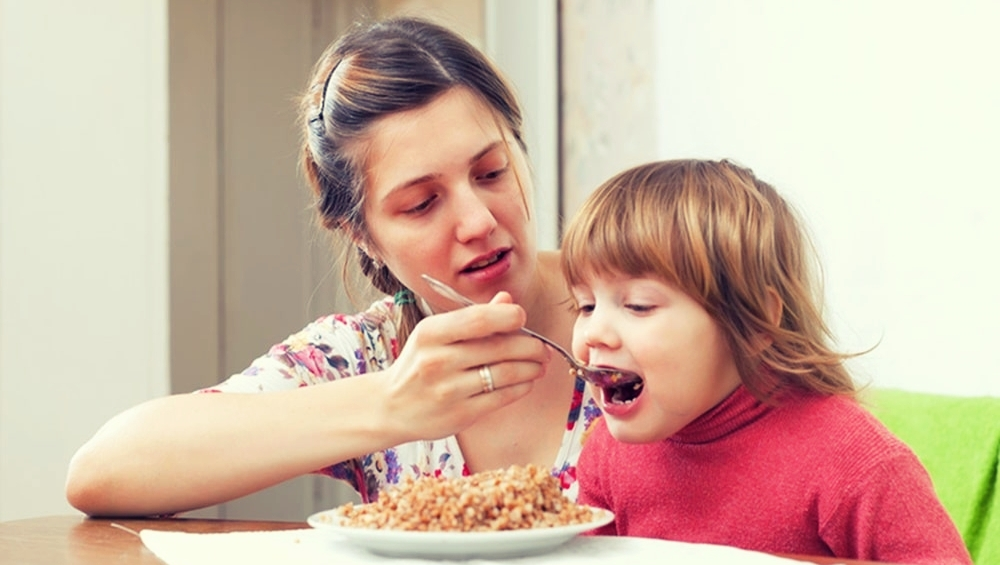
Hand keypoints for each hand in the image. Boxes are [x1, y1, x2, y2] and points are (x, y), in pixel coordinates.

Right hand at [377, 292, 549, 440]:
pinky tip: (525, 382)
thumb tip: (507, 300)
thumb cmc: (420, 364)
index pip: (478, 319)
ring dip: (531, 368)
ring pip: (505, 374)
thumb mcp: (436, 335)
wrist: (391, 406)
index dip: (508, 316)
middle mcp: (437, 360)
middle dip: (530, 346)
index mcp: (430, 333)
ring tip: (539, 365)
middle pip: (498, 347)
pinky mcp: (459, 414)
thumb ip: (473, 318)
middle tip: (542, 348)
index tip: (522, 318)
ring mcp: (448, 390)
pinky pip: (501, 397)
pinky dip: (521, 387)